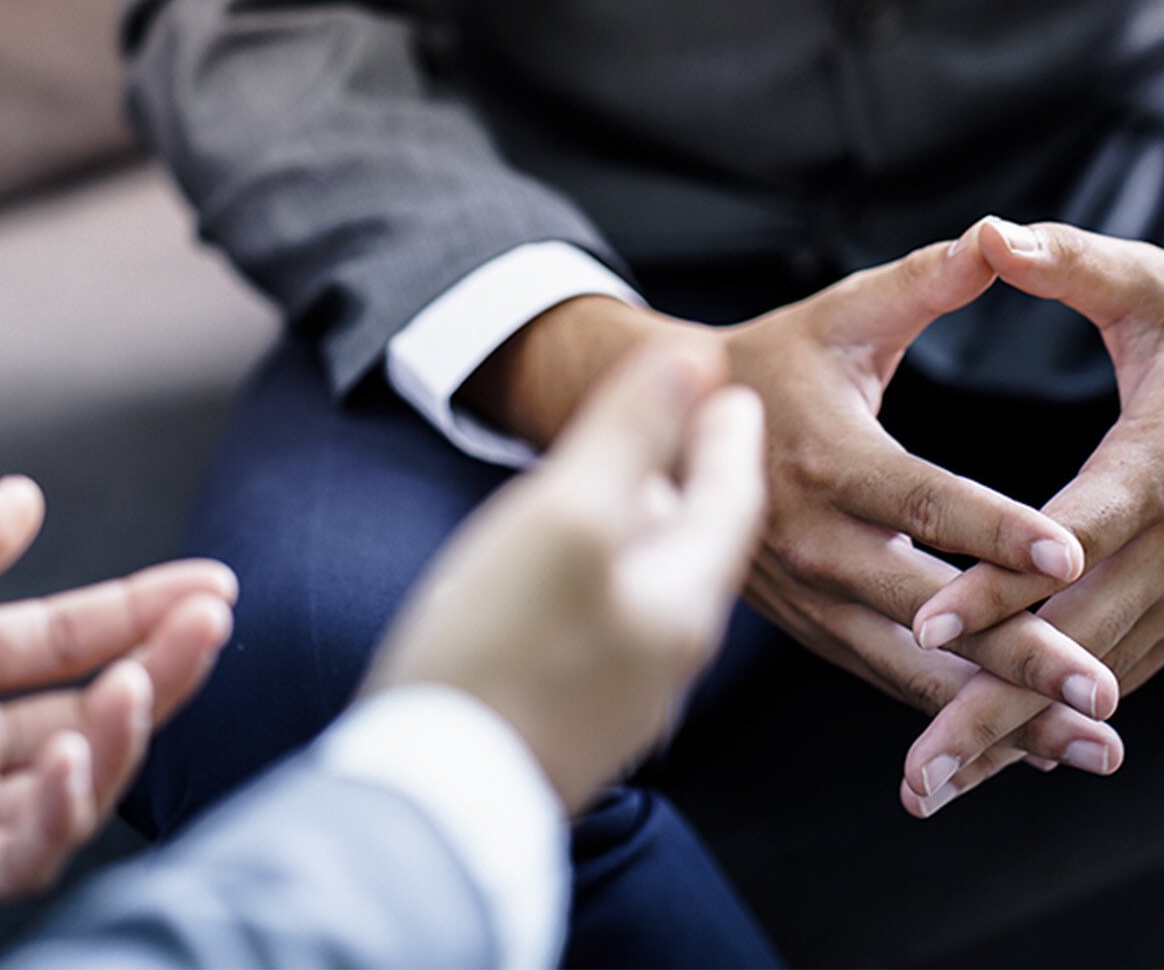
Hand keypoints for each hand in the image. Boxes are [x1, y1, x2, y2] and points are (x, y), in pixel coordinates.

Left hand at [0, 477, 236, 921]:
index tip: (212, 582)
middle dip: (163, 663)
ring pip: (75, 781)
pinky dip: (59, 810)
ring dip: (125, 731)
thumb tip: (30, 499)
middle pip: (93, 705)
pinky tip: (67, 753)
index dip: (141, 610)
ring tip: (141, 678)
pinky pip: (19, 853)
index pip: (68, 637)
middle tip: (212, 618)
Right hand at [366, 339, 764, 810]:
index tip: (728, 387)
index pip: (731, 497)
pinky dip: (600, 581)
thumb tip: (697, 358)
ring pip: (648, 589)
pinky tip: (560, 579)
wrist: (432, 805)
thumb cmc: (498, 654)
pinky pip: (602, 629)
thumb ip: (634, 433)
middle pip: (693, 545)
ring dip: (644, 532)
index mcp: (683, 599)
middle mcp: (666, 653)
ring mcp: (617, 695)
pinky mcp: (567, 721)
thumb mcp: (569, 514)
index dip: (726, 433)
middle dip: (693, 482)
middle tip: (689, 428)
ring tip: (623, 491)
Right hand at [462, 241, 1120, 739]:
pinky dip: (956, 714)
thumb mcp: (842, 315)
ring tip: (1090, 748)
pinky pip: (889, 679)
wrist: (661, 435)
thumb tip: (1000, 239)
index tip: (1072, 554)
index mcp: (831, 459)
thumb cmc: (774, 362)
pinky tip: (1027, 745)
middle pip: (929, 610)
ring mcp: (811, 598)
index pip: (924, 501)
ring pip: (912, 667)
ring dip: (1001, 712)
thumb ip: (923, 283)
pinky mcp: (813, 629)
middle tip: (1102, 695)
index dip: (997, 529)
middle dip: (1019, 656)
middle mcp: (817, 543)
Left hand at [898, 215, 1163, 814]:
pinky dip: (1057, 725)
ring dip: (1014, 738)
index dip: (1001, 582)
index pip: (1071, 535)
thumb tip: (989, 233)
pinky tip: (992, 764)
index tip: (930, 622)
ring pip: (1093, 679)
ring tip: (931, 788)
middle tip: (915, 771)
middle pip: (1075, 642)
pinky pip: (1118, 675)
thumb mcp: (1157, 285)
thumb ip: (1071, 263)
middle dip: (991, 709)